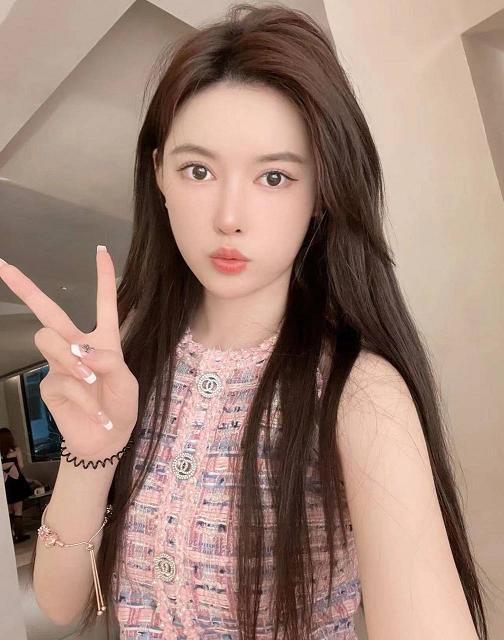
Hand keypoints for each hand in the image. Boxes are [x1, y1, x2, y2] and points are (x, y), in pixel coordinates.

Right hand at [0, 247, 138, 460]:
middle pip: (49, 311)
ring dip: (70, 357)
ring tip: (90, 379)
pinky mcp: (49, 383)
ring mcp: (59, 363)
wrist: (106, 439)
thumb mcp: (127, 383)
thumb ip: (111, 363)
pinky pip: (59, 378)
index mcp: (104, 339)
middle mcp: (77, 345)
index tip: (101, 250)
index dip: (104, 277)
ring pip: (48, 338)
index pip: (104, 303)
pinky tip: (91, 410)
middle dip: (25, 287)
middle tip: (4, 266)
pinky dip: (80, 394)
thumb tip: (84, 352)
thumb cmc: (121, 407)